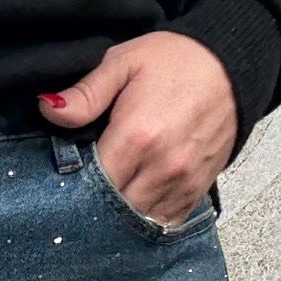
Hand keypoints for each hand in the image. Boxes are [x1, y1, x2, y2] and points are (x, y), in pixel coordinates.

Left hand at [37, 31, 237, 225]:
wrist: (233, 62)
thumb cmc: (176, 60)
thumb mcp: (123, 62)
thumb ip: (85, 94)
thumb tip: (47, 110)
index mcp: (137, 137)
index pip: (92, 185)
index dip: (72, 186)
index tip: (62, 179)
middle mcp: (163, 166)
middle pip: (115, 209)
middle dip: (93, 205)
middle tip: (79, 192)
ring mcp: (184, 181)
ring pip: (140, 219)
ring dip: (119, 214)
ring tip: (104, 198)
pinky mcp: (200, 187)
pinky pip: (168, 220)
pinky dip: (147, 216)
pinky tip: (133, 201)